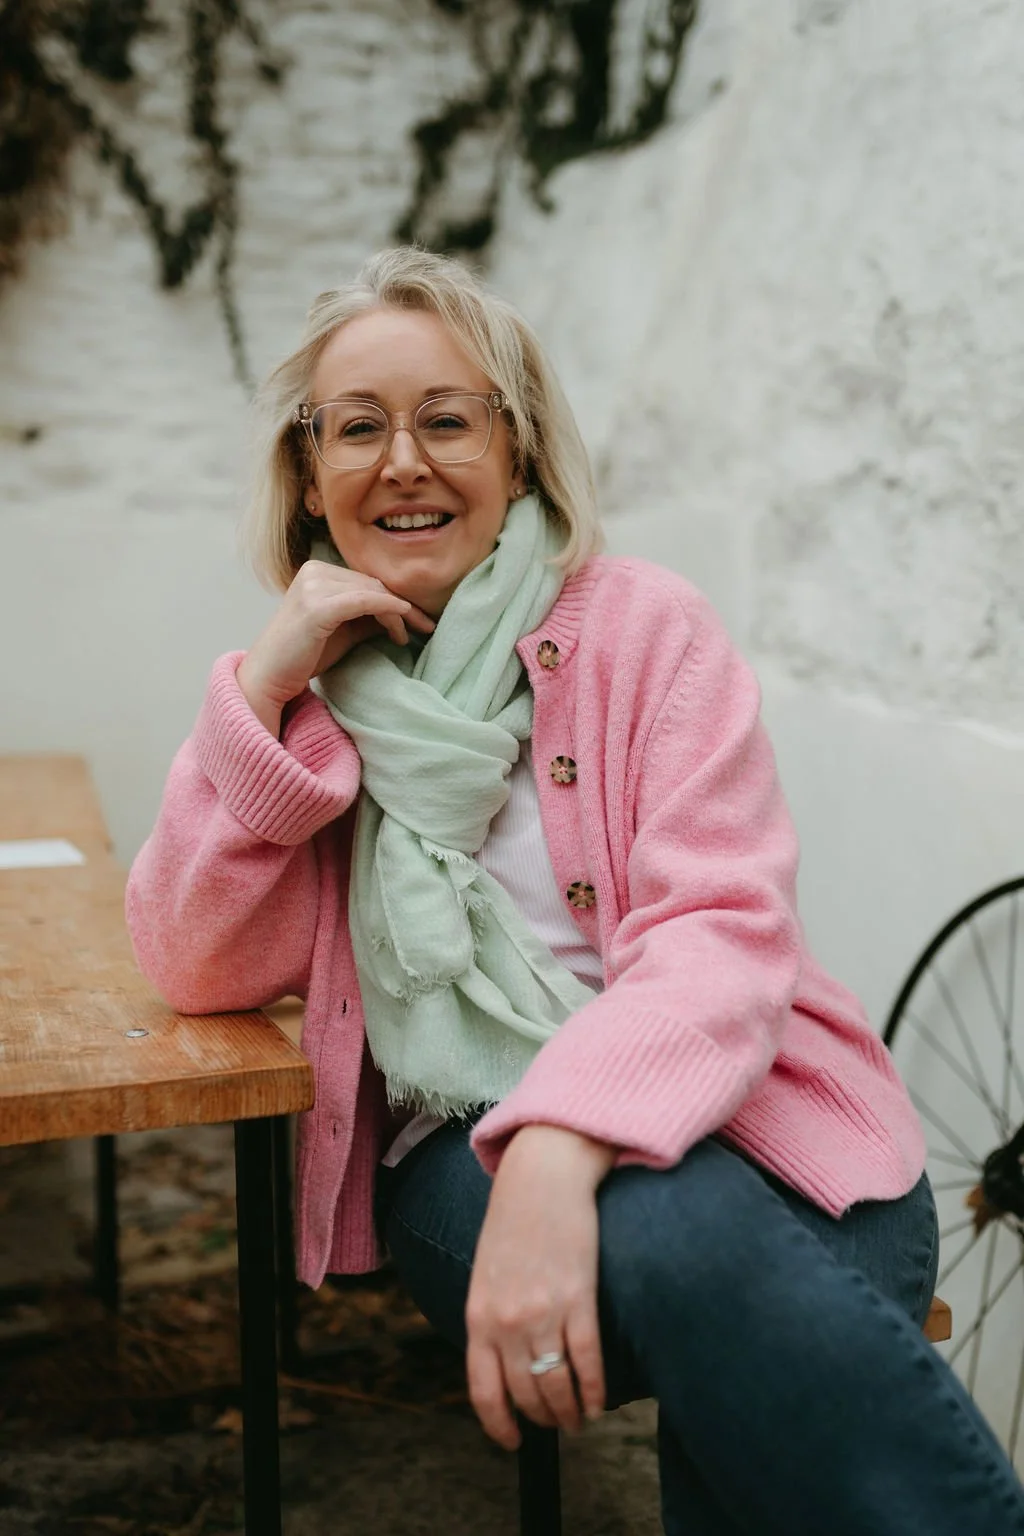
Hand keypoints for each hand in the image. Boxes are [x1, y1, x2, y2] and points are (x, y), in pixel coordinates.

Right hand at [237, 561, 434, 734]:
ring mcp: (314, 586)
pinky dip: (388, 610)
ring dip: (397, 614)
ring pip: (372, 592)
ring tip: (407, 637)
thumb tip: (403, 613)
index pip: (367, 581)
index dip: (396, 598)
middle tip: (425, 626)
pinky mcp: (318, 606)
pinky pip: (365, 602)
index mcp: (317, 571)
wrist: (270, 676)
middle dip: (403, 606)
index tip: (419, 618)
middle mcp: (314, 571)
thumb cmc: (304, 656)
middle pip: (373, 584)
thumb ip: (368, 617)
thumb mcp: (343, 630)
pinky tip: (402, 623)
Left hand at [465, 1124, 616, 1450]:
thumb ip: (491, 1317)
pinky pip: (588, 1362)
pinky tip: (600, 1402)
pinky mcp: (579, 1298)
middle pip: (525, 1394)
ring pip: (557, 1386)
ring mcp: (544, 1312)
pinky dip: (596, 1391)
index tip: (513, 1441)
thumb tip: (502, 1362)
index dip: (499, 1425)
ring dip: (570, 1413)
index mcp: (479, 1315)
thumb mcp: (486, 1272)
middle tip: (556, 1426)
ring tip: (579, 1420)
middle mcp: (507, 1321)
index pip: (483, 1390)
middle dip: (542, 1419)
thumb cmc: (514, 1221)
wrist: (542, 1176)